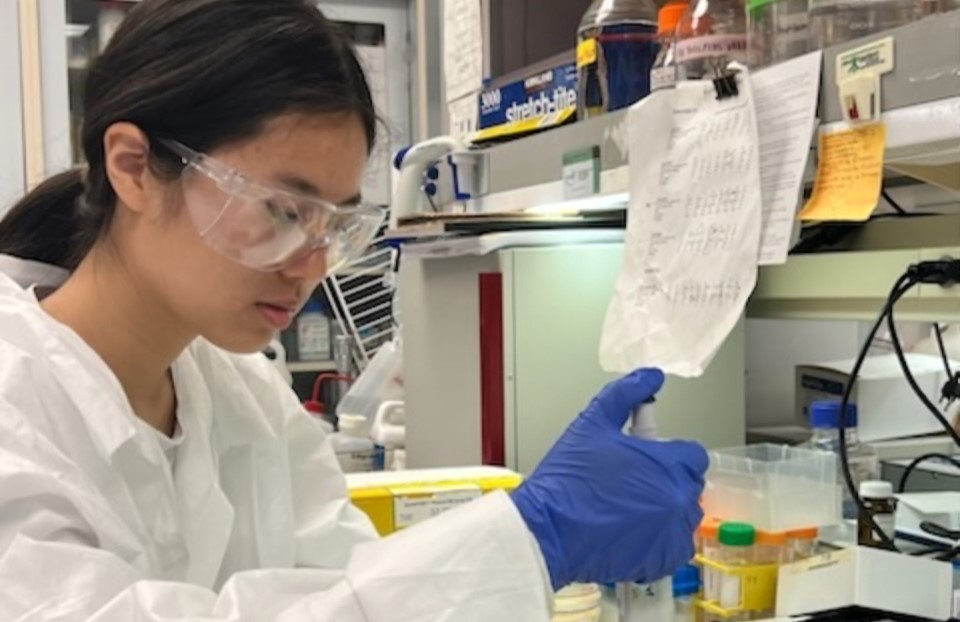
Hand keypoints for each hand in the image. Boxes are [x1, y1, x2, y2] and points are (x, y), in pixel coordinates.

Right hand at [511, 368, 706, 589]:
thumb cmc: (568, 478)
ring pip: (684, 514)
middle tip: (632, 478)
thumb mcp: (593, 423)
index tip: (648, 456)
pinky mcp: (661, 559)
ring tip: (628, 505)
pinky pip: (675, 544)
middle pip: (690, 483)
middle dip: (668, 477)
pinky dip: (660, 537)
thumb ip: (626, 394)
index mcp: (667, 464)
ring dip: (665, 507)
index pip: (693, 454)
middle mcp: (678, 499)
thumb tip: (651, 375)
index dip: (670, 452)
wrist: (547, 530)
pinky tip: (631, 528)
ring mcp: (672, 532)